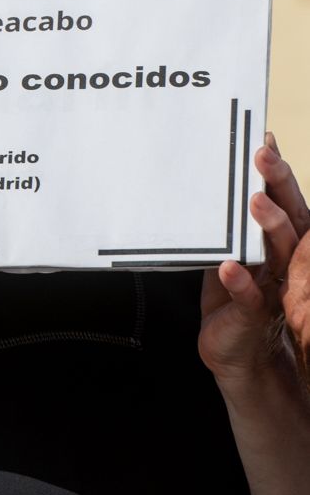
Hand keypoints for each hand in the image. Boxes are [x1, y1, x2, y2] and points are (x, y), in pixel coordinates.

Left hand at [200, 133, 308, 382]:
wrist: (238, 355)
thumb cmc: (234, 298)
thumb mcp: (230, 254)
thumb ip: (225, 226)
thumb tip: (204, 181)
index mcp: (281, 245)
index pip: (286, 202)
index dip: (279, 172)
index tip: (267, 139)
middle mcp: (286, 264)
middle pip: (291, 220)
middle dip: (279, 186)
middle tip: (263, 156)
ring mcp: (275, 290)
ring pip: (279, 255)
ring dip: (269, 226)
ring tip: (255, 201)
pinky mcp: (254, 318)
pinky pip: (251, 299)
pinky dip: (240, 283)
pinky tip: (228, 267)